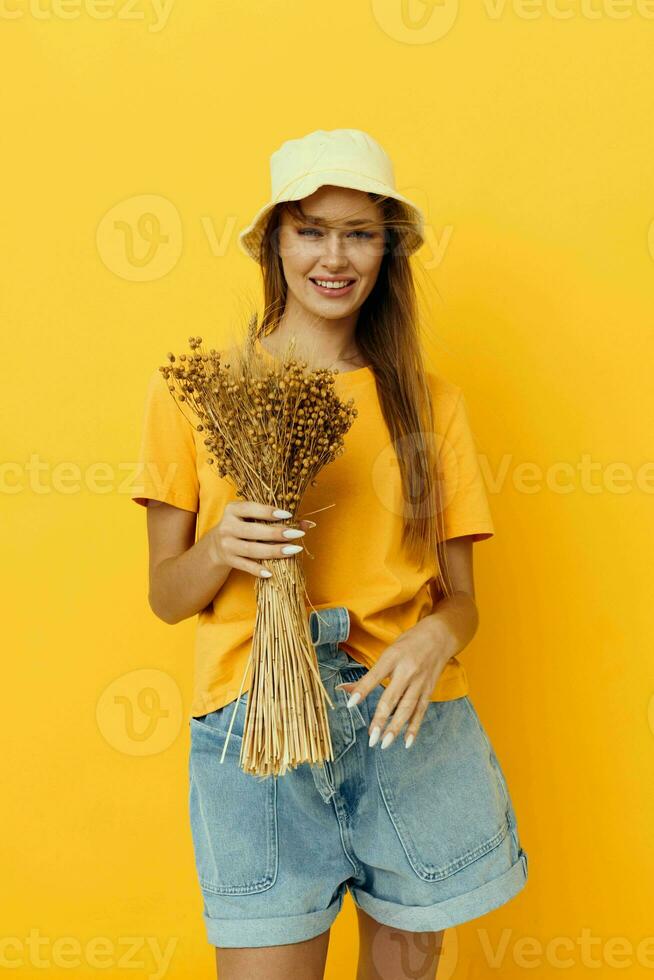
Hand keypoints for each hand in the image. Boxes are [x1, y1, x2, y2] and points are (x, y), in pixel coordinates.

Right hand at [208, 500, 315, 578]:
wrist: (216, 544)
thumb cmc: (243, 525)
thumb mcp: (253, 517)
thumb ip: (277, 517)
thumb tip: (308, 524)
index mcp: (232, 510)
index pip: (250, 509)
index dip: (268, 511)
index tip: (287, 515)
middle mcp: (227, 526)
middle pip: (253, 531)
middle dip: (276, 533)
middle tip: (296, 535)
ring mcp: (226, 545)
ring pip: (251, 550)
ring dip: (273, 551)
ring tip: (293, 551)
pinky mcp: (229, 560)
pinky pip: (245, 566)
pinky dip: (258, 569)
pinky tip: (271, 572)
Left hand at [335, 618, 451, 749]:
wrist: (440, 636)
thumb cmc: (409, 643)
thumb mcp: (388, 652)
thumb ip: (368, 675)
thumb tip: (343, 689)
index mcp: (393, 657)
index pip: (375, 676)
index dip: (362, 690)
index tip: (350, 704)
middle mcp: (407, 670)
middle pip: (392, 697)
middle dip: (381, 719)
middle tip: (371, 737)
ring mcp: (420, 682)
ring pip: (407, 708)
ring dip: (395, 728)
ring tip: (384, 743)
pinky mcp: (429, 690)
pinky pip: (420, 711)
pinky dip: (414, 728)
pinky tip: (406, 742)